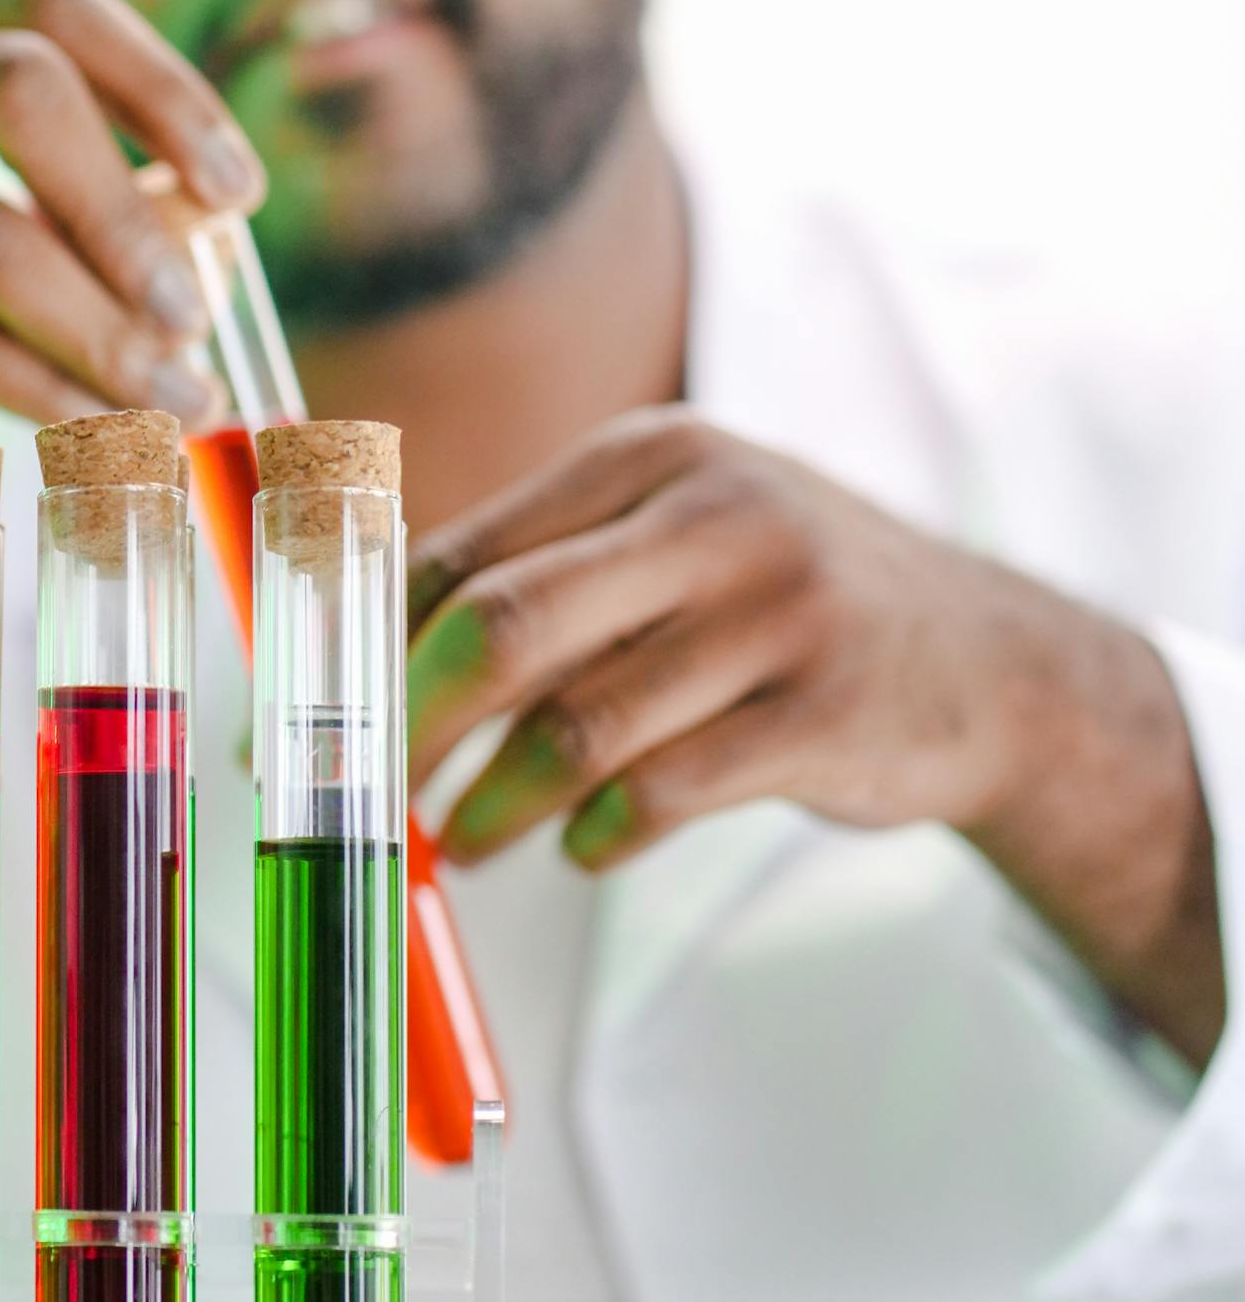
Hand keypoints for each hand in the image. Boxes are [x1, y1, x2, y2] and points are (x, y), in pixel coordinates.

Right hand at [0, 0, 264, 442]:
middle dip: (133, 208)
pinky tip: (91, 424)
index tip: (243, 189)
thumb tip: (210, 228)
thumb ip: (44, 203)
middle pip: (21, 86)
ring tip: (173, 394)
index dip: (165, 88)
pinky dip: (35, 383)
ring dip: (102, 325)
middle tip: (199, 314)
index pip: (47, 3)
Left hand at [407, 407, 1200, 894]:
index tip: (308, 723)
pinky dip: (601, 835)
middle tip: (366, 799)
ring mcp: (776, 612)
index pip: (461, 550)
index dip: (363, 647)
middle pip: (500, 628)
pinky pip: (664, 792)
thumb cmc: (782, 600)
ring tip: (465, 840)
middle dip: (408, 729)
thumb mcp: (678, 534)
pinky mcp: (824, 713)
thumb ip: (543, 574)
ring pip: (577, 728)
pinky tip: (588, 845)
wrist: (992, 660)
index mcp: (646, 456)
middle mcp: (709, 514)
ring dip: (495, 805)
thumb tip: (362, 657)